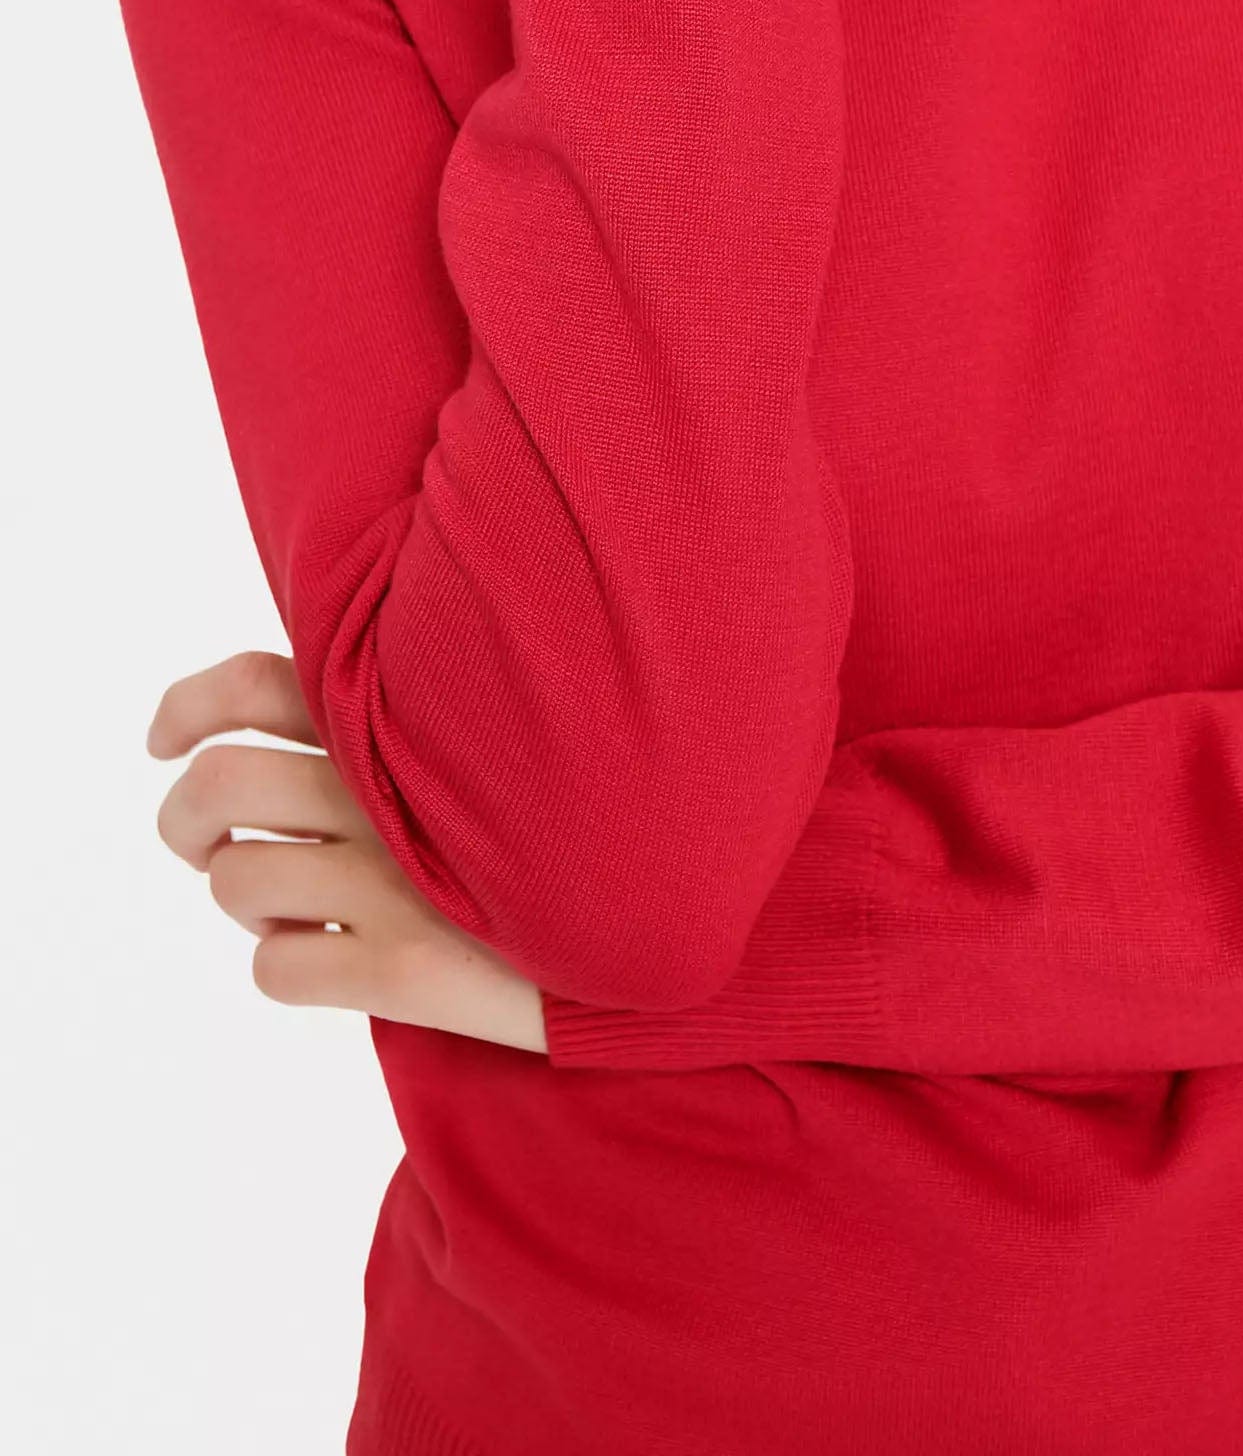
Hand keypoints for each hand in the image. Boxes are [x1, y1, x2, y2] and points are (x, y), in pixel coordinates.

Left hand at [148, 649, 548, 1054]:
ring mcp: (390, 880)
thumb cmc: (585, 809)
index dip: (186, 709)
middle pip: (214, 788)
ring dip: (246, 895)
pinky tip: (336, 960)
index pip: (248, 684)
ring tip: (299, 903)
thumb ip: (419, 709)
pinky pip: (276, 970)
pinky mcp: (401, 969)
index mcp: (405, 715)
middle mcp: (386, 787)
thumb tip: (328, 708)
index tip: (164, 740)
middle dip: (185, 821)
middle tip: (208, 842)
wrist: (666, 907)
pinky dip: (287, 966)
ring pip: (234, 882)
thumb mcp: (504, 725)